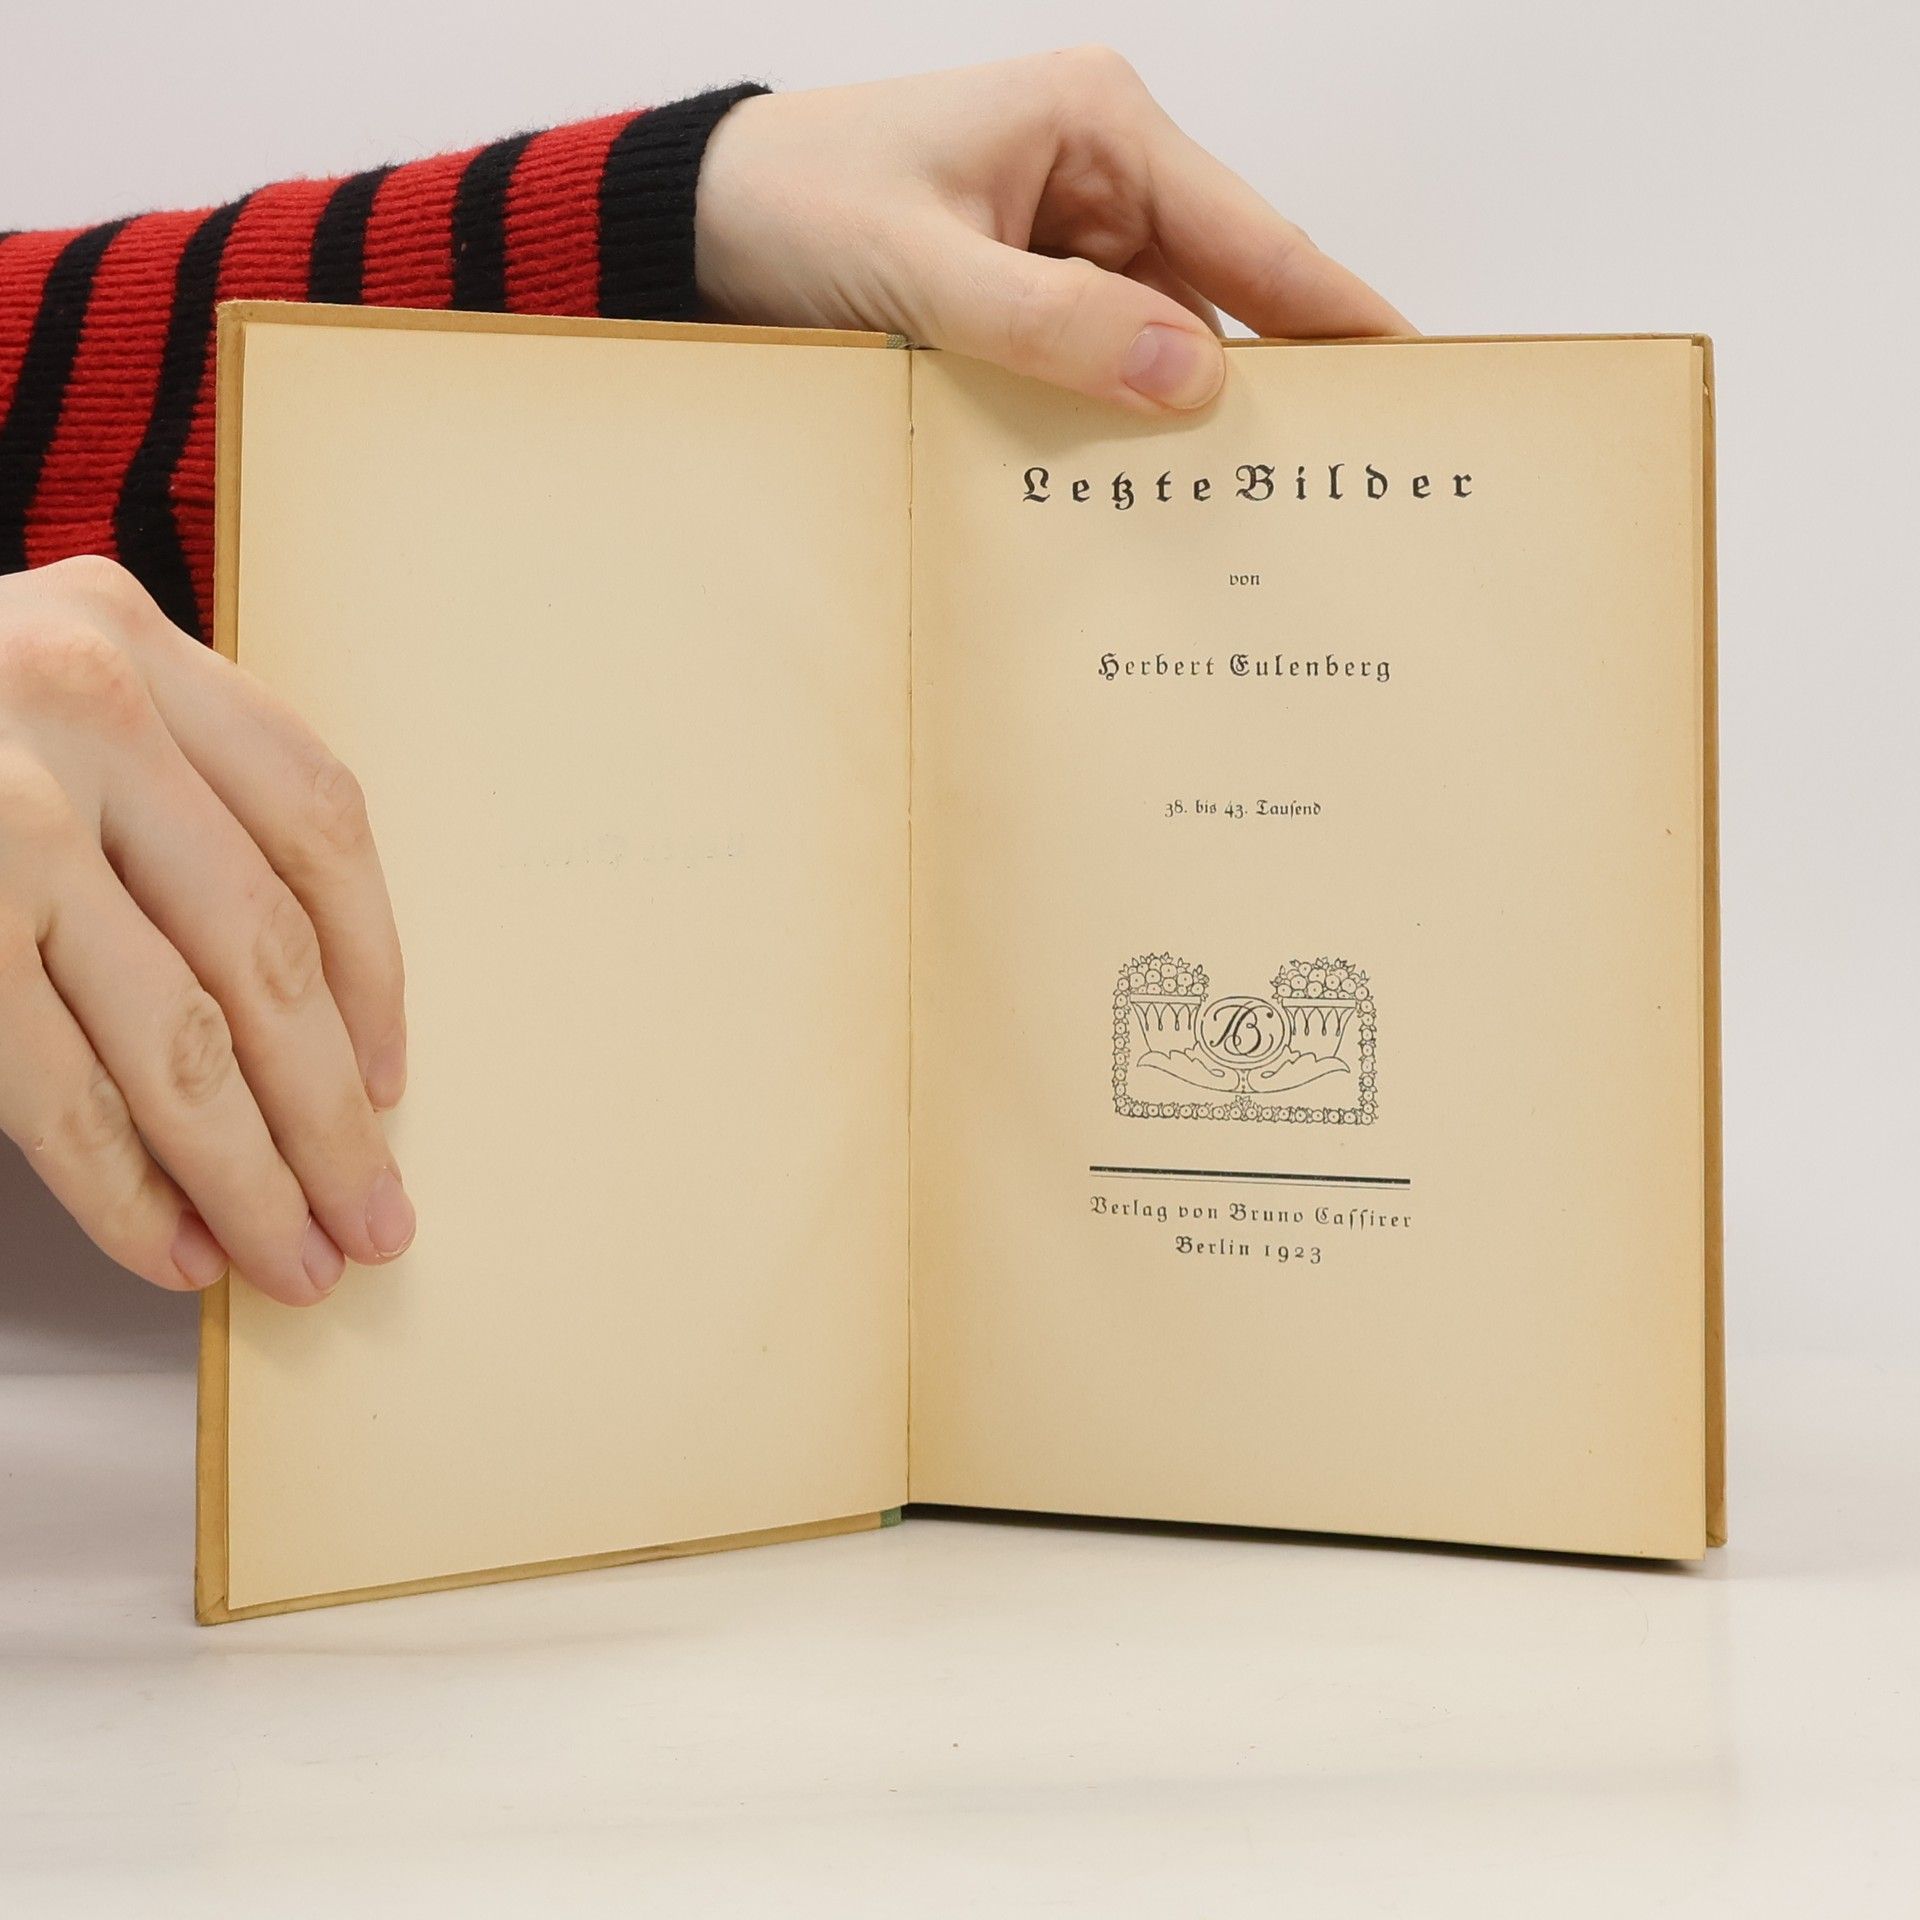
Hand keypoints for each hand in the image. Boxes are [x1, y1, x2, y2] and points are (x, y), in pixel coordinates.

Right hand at [0, 557, 411, 1303]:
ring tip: (292, 1259)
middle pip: (267, 949)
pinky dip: (123, 1185)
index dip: (373, 966)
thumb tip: (299, 1027)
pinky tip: (170, 1244)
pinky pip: (58, 1088)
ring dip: (249, 1173)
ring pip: (180, 1035)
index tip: (391, 1075)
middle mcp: (77, 702)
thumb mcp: (24, 696)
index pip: (317, 820)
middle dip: (330, 1113)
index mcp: (124, 635)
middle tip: (371, 1220)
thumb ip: (145, 798)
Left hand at [695, 46, 1409, 412]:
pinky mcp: (1030, 288)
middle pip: (1219, 292)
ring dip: (1178, 415)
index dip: (1335, 310)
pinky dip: (1114, 414)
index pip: (1251, 233)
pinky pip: (1098, 358)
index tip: (1414, 372)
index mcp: (1099, 124)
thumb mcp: (923, 268)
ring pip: (1159, 338)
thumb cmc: (794, 204)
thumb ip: (1050, 324)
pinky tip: (1134, 481)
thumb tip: (1189, 376)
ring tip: (1242, 504)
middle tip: (1340, 475)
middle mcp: (1101, 172)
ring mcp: (1068, 233)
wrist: (697, 217)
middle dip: (1266, 380)